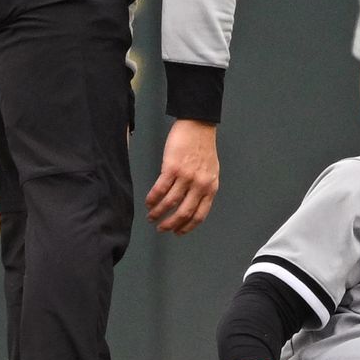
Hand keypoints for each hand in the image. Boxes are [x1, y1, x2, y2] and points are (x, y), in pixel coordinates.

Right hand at [145, 119, 218, 234]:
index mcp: (210, 187)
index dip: (187, 227)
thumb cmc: (203, 147)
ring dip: (157, 213)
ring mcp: (186, 177)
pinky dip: (152, 199)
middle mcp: (199, 185)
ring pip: (169, 203)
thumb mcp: (211, 171)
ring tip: (151, 216)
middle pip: (183, 213)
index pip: (199, 215)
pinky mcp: (172, 168)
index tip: (177, 232)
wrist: (198, 126)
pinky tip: (148, 202)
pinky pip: (160, 189)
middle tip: (161, 228)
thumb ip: (203, 188)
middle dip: (170, 224)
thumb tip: (192, 203)